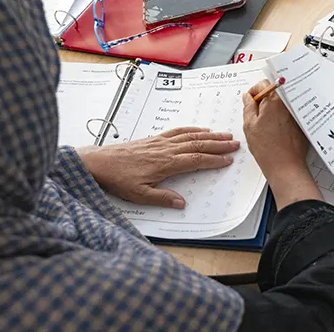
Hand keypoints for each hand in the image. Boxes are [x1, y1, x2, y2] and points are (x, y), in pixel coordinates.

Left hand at [77, 127, 238, 208]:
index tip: (228, 160)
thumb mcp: (139, 195)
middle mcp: (166, 150)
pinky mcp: (154, 139)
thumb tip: (182, 203)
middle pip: (198, 145)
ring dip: (209, 135)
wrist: (99, 162)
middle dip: (218, 144)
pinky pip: (177, 131)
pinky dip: (192, 129)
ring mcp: (160, 142)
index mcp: (165, 164)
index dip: (214, 160)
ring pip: (190, 136)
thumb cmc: (118, 179)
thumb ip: (162, 198)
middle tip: (235, 144)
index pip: (196, 160)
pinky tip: (200, 129)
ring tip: (225, 135)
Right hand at [243, 80, 321, 208]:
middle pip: (275, 92)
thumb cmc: (267, 148)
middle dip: (264, 100)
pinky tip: (277, 131)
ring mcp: (296, 113)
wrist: (285, 166)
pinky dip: (283, 117)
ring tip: (267, 125)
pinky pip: (290, 113)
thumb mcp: (249, 125)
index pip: (264, 83)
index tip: (250, 101)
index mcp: (275, 100)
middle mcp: (288, 103)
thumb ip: (248, 107)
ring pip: (282, 103)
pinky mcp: (301, 122)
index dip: (254, 91)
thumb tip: (248, 97)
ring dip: (274, 109)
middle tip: (257, 115)